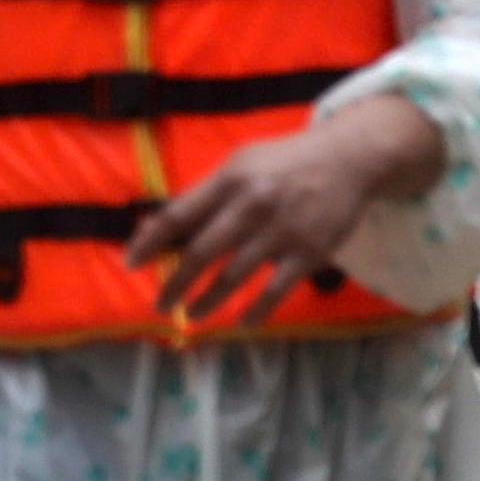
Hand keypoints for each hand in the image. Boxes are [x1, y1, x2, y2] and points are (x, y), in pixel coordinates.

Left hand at [125, 93, 445, 325]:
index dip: (150, 242)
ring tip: (192, 316)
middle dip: (175, 283)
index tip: (131, 264)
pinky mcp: (309, 251)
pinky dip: (256, 311)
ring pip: (234, 276)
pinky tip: (241, 322)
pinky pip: (275, 291)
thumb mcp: (240, 163)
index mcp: (229, 179)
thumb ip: (205, 194)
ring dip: (208, 302)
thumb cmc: (283, 163)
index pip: (178, 215)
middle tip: (160, 305)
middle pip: (201, 252)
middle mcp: (252, 205)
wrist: (348, 159)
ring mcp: (281, 230)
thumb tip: (159, 226)